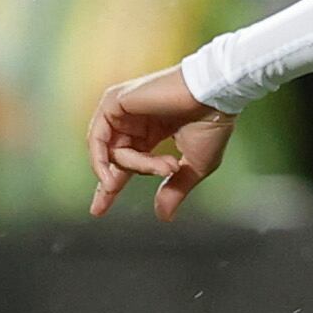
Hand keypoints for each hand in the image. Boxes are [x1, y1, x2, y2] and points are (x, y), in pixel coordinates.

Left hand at [89, 67, 238, 220]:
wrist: (214, 96)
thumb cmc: (212, 125)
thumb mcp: (195, 166)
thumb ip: (175, 189)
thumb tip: (163, 216)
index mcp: (150, 131)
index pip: (123, 161)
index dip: (111, 187)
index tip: (98, 210)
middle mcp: (132, 120)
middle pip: (115, 161)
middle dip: (130, 176)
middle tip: (166, 171)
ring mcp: (121, 110)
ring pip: (110, 153)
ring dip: (136, 166)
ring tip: (166, 163)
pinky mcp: (113, 102)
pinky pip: (99, 140)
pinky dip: (107, 159)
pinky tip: (118, 171)